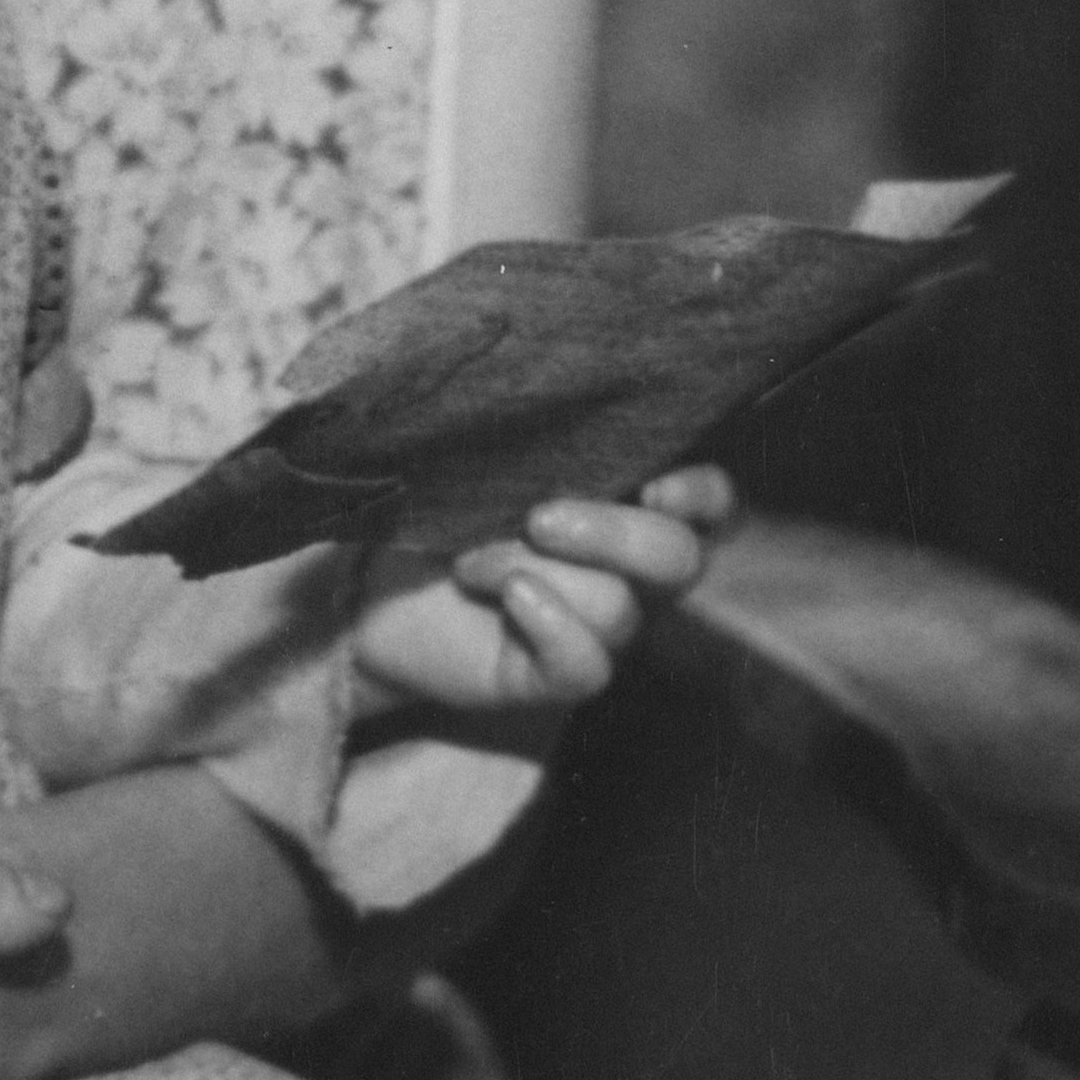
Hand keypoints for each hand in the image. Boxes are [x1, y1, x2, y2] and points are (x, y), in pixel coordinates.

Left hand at [346, 463, 733, 727]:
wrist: (368, 585)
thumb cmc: (439, 506)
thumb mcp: (494, 460)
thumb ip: (545, 443)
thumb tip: (561, 402)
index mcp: (629, 509)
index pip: (710, 507)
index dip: (703, 495)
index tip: (656, 485)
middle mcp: (628, 574)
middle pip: (679, 560)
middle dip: (615, 533)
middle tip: (539, 519)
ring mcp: (596, 629)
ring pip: (617, 606)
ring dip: (532, 569)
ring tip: (469, 560)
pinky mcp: (554, 677)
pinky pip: (588, 666)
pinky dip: (551, 625)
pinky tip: (506, 599)